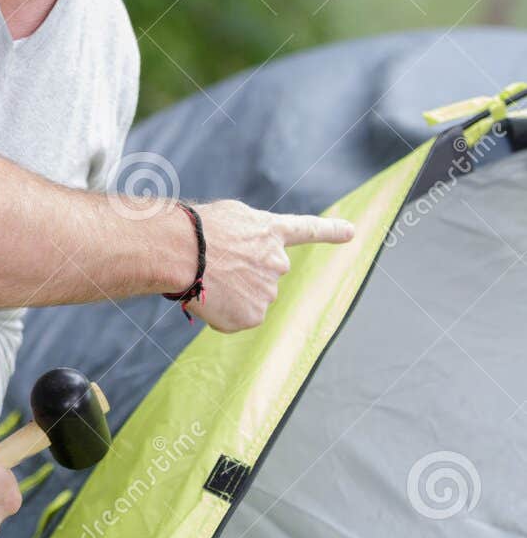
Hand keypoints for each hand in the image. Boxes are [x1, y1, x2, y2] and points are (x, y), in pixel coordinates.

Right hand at [185, 201, 355, 332]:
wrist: (185, 251)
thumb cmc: (196, 230)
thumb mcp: (228, 218)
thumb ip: (246, 236)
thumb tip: (240, 259)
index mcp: (270, 231)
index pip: (307, 230)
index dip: (331, 231)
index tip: (352, 232)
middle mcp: (278, 262)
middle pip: (264, 276)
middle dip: (245, 276)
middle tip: (217, 269)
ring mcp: (268, 291)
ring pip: (250, 299)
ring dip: (231, 295)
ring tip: (209, 281)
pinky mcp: (254, 316)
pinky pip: (236, 319)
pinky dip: (221, 315)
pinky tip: (209, 299)